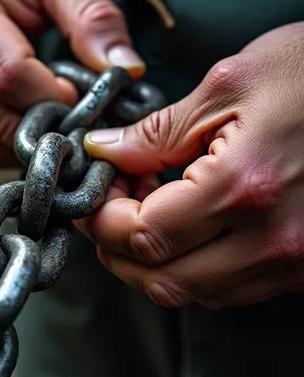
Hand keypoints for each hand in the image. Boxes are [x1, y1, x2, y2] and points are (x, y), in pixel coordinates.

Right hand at [0, 0, 143, 164]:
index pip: (13, 79)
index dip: (60, 95)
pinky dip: (10, 139)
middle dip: (53, 122)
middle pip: (3, 121)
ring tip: (49, 101)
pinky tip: (21, 108)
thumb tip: (128, 71)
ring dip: (34, 135)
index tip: (85, 87)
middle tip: (78, 102)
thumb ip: (91, 16)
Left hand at [79, 23, 303, 307]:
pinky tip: (189, 228)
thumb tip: (103, 153)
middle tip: (108, 208)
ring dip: (156, 263)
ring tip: (146, 213)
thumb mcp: (229, 83)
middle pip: (164, 280)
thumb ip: (158, 130)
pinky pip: (237, 288)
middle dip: (119, 250)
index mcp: (245, 186)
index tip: (93, 194)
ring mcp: (298, 260)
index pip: (145, 235)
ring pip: (199, 293)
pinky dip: (198, 268)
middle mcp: (275, 238)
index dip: (103, 220)